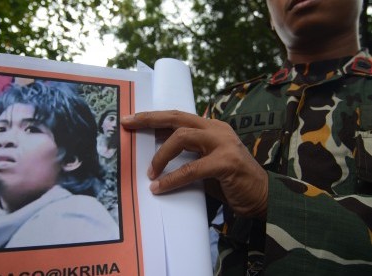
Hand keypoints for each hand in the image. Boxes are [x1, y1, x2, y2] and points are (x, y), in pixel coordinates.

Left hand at [121, 110, 267, 217]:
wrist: (263, 197)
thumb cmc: (231, 181)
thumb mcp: (205, 162)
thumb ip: (187, 154)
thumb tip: (155, 154)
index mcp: (211, 127)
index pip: (177, 117)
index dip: (153, 116)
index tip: (131, 118)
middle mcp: (216, 129)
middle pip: (176, 118)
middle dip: (149, 119)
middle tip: (127, 123)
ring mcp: (224, 143)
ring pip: (181, 137)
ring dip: (161, 155)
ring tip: (150, 173)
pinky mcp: (227, 162)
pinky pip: (192, 168)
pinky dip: (173, 178)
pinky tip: (160, 187)